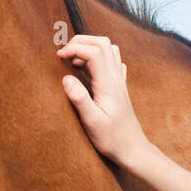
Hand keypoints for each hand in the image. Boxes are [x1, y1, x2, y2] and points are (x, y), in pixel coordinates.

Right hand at [56, 34, 151, 169]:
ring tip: (74, 61)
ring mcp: (119, 81)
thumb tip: (65, 78)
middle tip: (64, 54)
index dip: (74, 48)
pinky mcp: (119, 86)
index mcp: (108, 84)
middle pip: (102, 43)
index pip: (93, 52)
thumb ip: (79, 98)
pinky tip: (89, 71)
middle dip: (81, 42)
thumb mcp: (92, 121)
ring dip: (90, 47)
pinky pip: (113, 61)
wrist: (132, 148)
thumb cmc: (111, 138)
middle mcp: (116, 78)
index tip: (58, 57)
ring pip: (109, 49)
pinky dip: (99, 57)